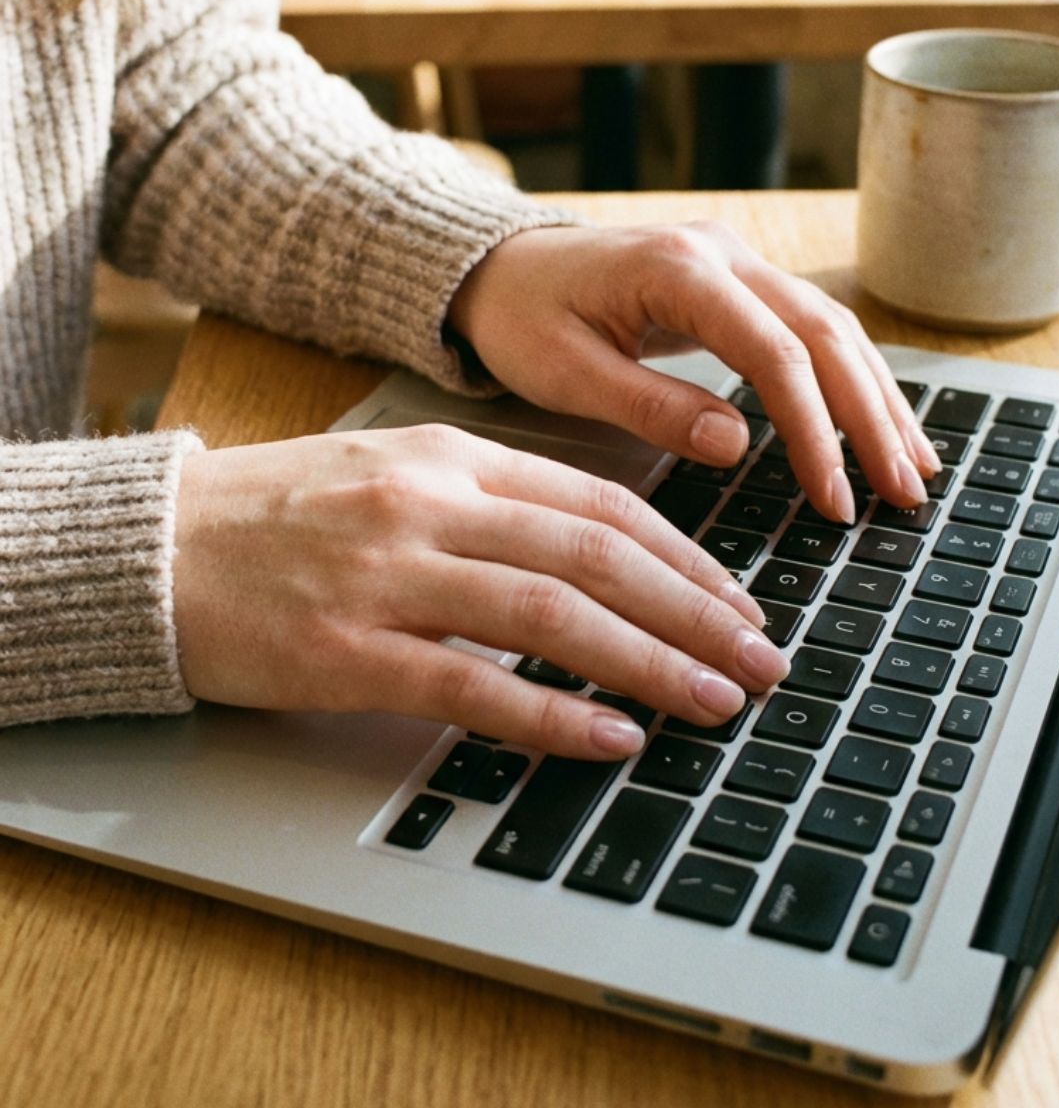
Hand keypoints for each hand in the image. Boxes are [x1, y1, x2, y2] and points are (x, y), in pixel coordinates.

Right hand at [171, 425, 787, 757]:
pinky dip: (554, 716)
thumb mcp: (394, 475)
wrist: (157, 548)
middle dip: (697, 612)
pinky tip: (612, 739)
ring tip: (716, 702)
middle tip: (761, 660)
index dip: (685, 556)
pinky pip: (474, 687)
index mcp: (451, 459)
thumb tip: (600, 552)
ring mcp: (390, 578)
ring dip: (650, 663)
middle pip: (597, 558)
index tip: (739, 601)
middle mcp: (432, 508)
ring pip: (553, 617)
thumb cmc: (281, 515)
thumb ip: (490, 501)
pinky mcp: (347, 653)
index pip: (599, 504)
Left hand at [448, 222, 939, 522]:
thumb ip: (650, 405)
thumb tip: (737, 444)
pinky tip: (878, 423)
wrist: (498, 269)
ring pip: (831, 327)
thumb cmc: (522, 318)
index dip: (814, 428)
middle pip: (824, 333)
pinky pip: (810, 329)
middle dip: (870, 416)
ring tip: (914, 468)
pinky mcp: (737, 283)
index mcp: (679, 269)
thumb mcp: (565, 372)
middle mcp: (721, 254)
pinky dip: (850, 379)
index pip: (775, 351)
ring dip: (877, 397)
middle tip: (903, 492)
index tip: (834, 496)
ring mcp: (735, 262)